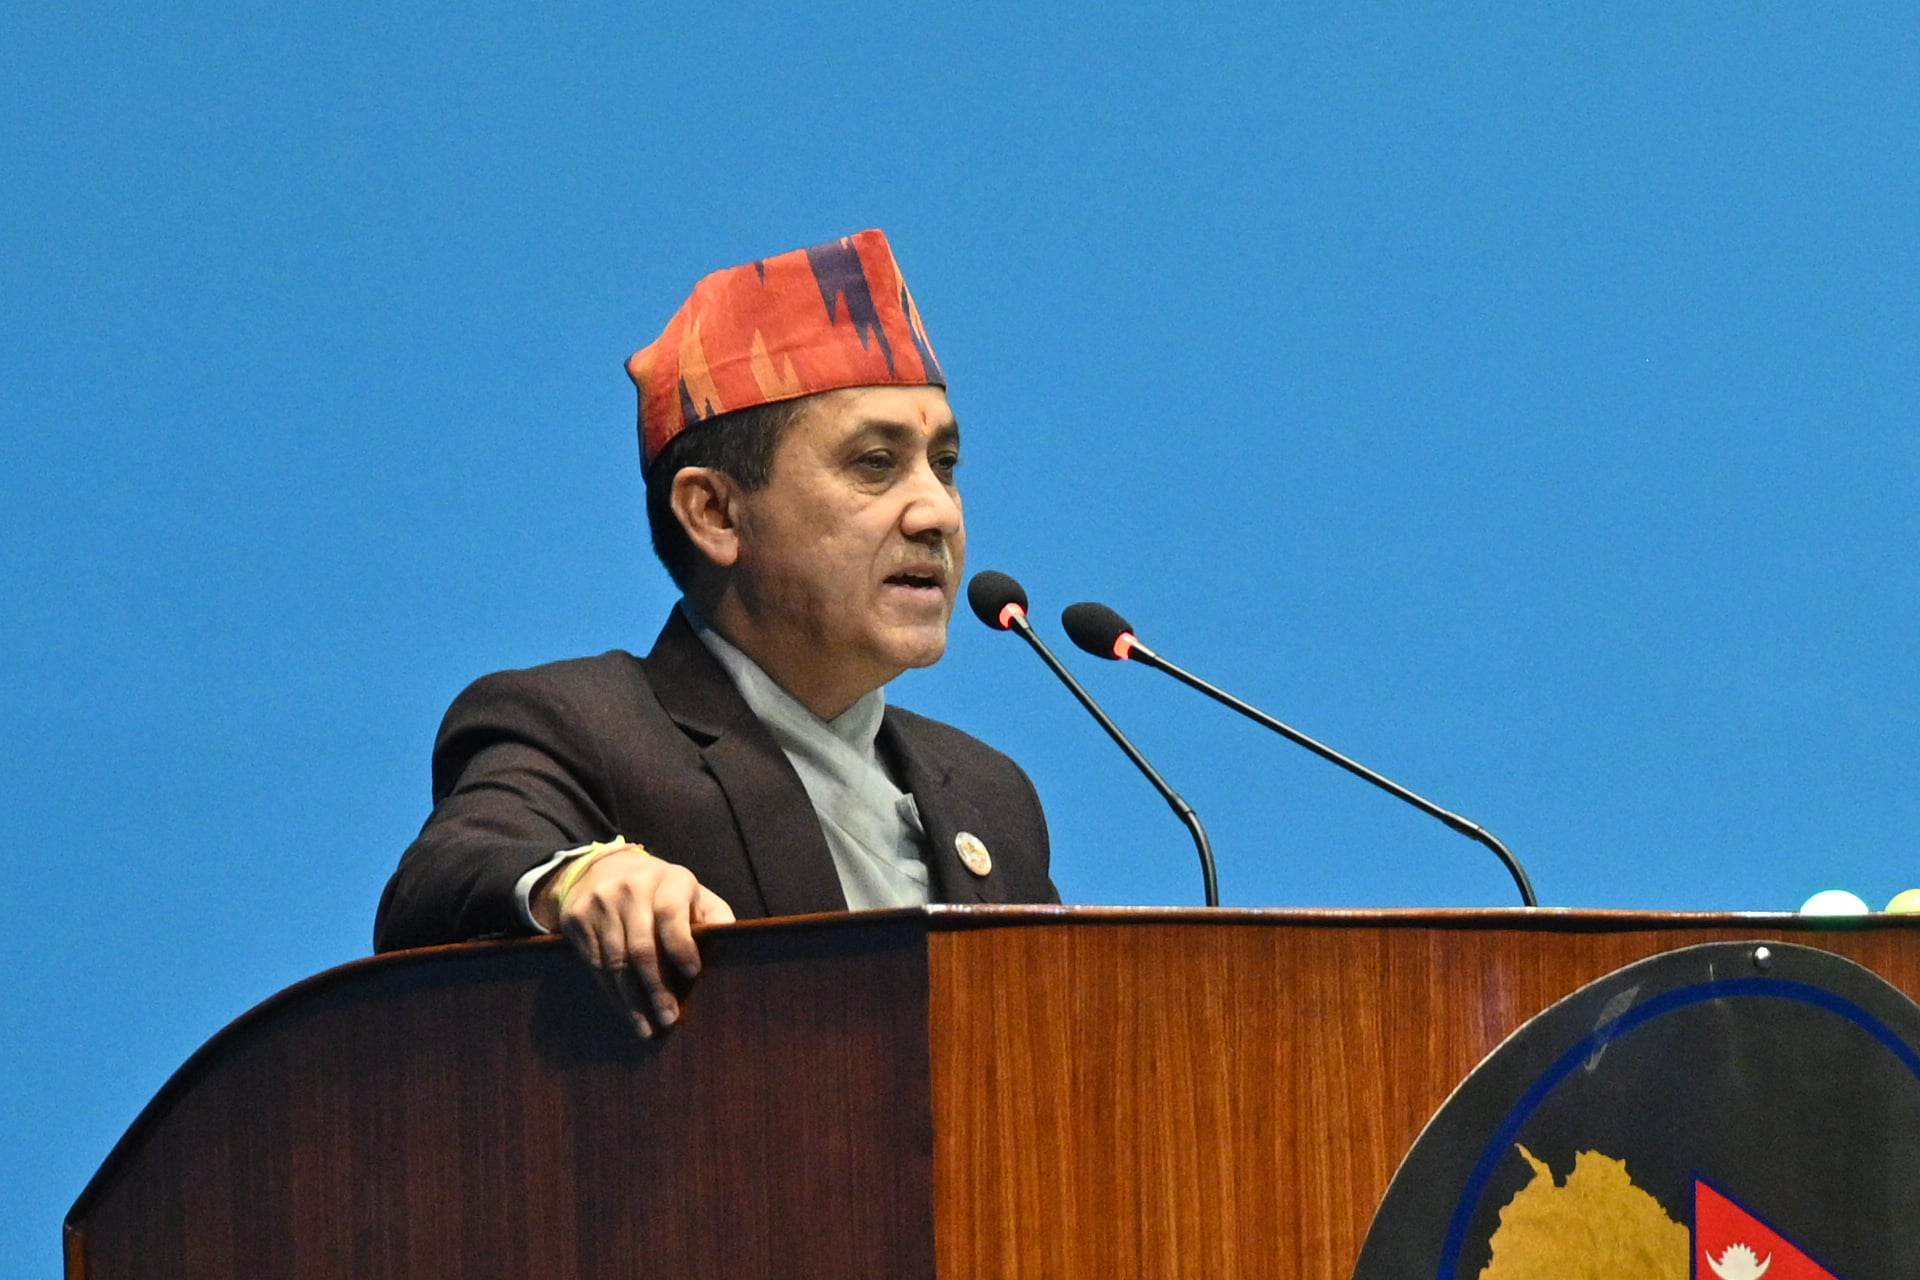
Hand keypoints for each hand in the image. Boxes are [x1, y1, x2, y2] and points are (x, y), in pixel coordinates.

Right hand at [533, 849, 735, 1037]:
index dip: (681, 947)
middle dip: (657, 989)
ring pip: (616, 962)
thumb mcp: (691, 892)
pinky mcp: (577, 919)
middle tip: (669, 1019)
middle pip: (641, 948)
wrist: (603, 869)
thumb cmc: (662, 891)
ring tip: (647, 1028)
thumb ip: (713, 915)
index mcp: (668, 879)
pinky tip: (626, 1011)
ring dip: (633, 1001)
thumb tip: (736, 944)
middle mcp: (631, 888)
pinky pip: (595, 965)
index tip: (693, 974)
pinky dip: (612, 993)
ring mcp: (600, 903)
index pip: (671, 914)